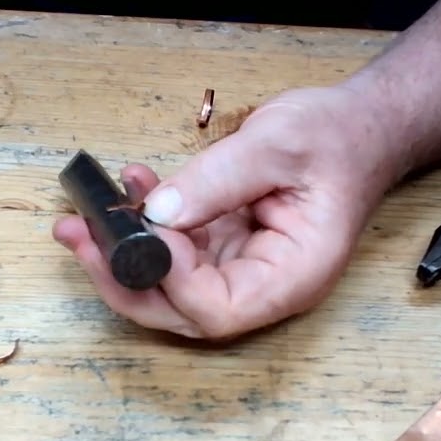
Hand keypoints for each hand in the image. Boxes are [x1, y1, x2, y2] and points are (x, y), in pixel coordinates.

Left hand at [52, 84, 398, 340]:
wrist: (361, 128)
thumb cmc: (337, 139)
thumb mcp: (278, 145)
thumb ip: (218, 179)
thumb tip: (157, 212)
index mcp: (294, 276)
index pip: (219, 309)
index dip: (171, 281)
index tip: (145, 232)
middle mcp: (265, 285)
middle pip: (183, 312)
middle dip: (124, 280)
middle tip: (78, 238)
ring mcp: (242, 269)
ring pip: (170, 287)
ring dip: (123, 254)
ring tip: (85, 214)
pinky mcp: (225, 247)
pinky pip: (176, 251)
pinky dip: (146, 227)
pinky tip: (130, 188)